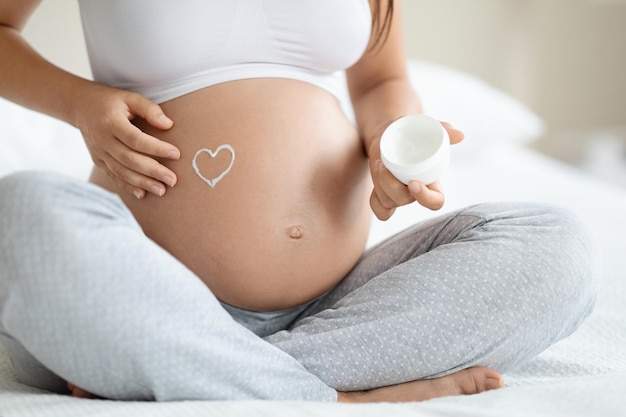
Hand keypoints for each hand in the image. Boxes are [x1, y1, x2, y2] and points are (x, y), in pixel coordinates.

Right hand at [73, 83, 179, 198]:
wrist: (80, 106)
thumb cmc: (111, 101)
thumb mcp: (130, 97)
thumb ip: (149, 109)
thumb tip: (168, 125)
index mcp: (111, 122)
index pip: (136, 139)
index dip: (156, 148)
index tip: (176, 154)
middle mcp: (102, 140)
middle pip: (129, 159)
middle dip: (152, 171)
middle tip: (173, 180)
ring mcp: (99, 152)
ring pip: (121, 171)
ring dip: (142, 183)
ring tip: (162, 190)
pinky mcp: (98, 161)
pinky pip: (113, 176)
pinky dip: (128, 186)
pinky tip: (143, 194)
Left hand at [368, 121, 463, 220]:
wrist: (390, 133)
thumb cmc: (413, 132)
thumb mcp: (426, 128)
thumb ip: (444, 130)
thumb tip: (460, 135)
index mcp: (431, 183)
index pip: (436, 201)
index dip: (426, 198)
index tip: (413, 183)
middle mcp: (415, 193)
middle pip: (405, 201)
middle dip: (391, 186)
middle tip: (383, 164)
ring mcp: (398, 196)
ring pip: (389, 203)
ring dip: (380, 184)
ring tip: (378, 163)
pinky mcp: (383, 196)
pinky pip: (379, 210)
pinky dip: (375, 202)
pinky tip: (374, 184)